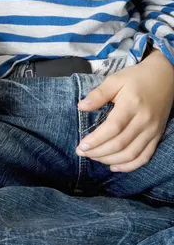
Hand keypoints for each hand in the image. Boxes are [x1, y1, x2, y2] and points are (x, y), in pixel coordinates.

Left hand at [76, 49, 173, 171]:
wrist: (164, 77)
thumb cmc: (136, 78)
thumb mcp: (115, 80)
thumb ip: (98, 94)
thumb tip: (81, 106)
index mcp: (131, 105)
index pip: (112, 128)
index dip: (96, 139)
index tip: (81, 145)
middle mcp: (144, 120)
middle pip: (120, 143)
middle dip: (98, 152)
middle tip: (82, 152)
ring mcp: (152, 130)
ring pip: (131, 153)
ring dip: (110, 160)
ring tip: (94, 158)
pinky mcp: (157, 136)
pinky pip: (144, 157)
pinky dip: (129, 166)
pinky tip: (114, 167)